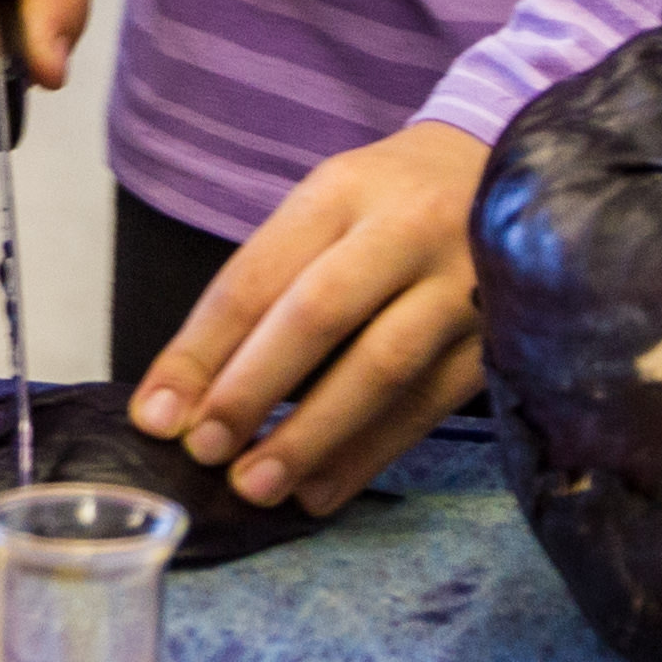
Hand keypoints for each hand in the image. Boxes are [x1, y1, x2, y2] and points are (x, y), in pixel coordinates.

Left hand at [128, 120, 488, 515]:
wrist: (503, 172)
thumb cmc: (386, 204)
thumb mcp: (324, 210)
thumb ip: (265, 287)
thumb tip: (190, 391)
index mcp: (339, 190)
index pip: (257, 275)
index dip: (202, 349)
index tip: (157, 414)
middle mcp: (403, 229)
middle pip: (318, 315)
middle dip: (253, 389)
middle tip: (205, 450)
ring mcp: (462, 283)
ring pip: (381, 368)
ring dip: (313, 436)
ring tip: (259, 486)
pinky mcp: (501, 336)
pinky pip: (429, 405)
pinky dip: (371, 453)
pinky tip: (324, 489)